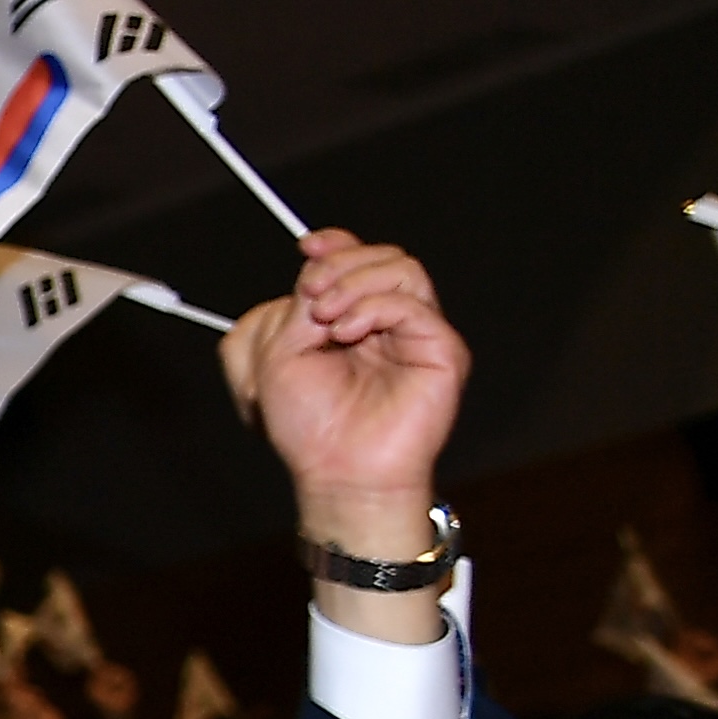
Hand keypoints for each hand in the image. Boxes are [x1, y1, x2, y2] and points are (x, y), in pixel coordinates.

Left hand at [226, 232, 461, 558]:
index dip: (334, 245)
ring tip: (325, 319)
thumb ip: (293, 308)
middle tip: (310, 295)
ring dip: (355, 282)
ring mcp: (415, 333)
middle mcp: (384, 321)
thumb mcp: (277, 356)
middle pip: (379, 256)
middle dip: (339, 264)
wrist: (338, 473)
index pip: (353, 260)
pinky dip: (373, 308)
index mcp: (347, 318)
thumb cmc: (307, 425)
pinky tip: (345, 334)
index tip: (308, 246)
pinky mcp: (440, 350)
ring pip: (402, 268)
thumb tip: (314, 268)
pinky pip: (412, 304)